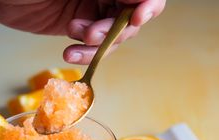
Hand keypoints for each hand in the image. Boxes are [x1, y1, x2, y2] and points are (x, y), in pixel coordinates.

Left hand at [0, 0, 165, 63]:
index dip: (148, 5)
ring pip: (113, 37)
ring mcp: (93, 10)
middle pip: (130, 18)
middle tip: (91, 34)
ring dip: (96, 45)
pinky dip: (85, 55)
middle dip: (113, 30)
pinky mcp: (79, 28)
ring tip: (74, 40)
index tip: (137, 17)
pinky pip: (93, 49)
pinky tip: (70, 52)